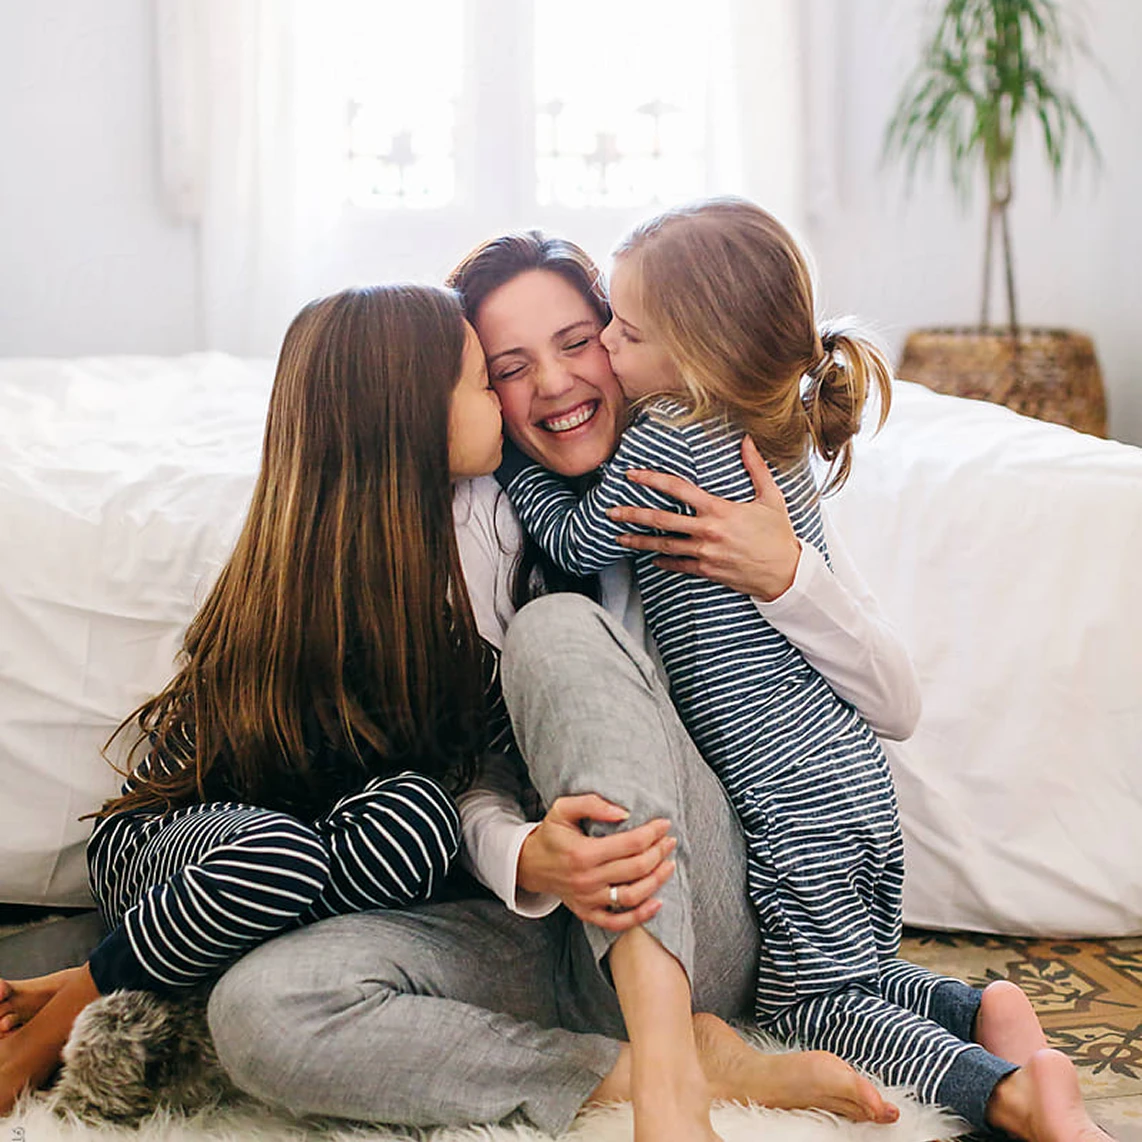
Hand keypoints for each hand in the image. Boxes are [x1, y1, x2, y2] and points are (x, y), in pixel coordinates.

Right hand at [518, 794, 676, 930]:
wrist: (529, 864)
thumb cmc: (551, 834)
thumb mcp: (562, 809)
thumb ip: (591, 804)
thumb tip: (623, 812)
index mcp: (583, 852)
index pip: (630, 844)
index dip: (652, 833)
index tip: (664, 824)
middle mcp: (587, 879)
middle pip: (636, 868)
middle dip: (659, 852)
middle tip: (669, 841)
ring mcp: (588, 899)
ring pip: (632, 896)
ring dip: (656, 880)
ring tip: (669, 865)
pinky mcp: (587, 913)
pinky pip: (617, 921)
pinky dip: (640, 916)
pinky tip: (657, 902)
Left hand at [606, 436, 800, 600]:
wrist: (786, 573)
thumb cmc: (779, 535)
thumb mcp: (771, 498)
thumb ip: (756, 468)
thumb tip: (747, 440)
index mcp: (719, 509)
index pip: (678, 489)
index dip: (651, 479)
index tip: (632, 475)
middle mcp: (707, 531)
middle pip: (660, 520)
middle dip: (632, 514)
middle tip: (610, 511)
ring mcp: (705, 553)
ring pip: (663, 545)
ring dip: (638, 541)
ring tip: (619, 536)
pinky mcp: (707, 571)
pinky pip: (678, 565)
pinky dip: (663, 562)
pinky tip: (651, 559)